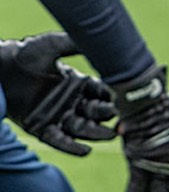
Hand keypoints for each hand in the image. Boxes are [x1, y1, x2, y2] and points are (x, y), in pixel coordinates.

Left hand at [0, 33, 115, 155]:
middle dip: (108, 116)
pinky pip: (60, 141)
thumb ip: (75, 44)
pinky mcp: (41, 128)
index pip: (103, 93)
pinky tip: (85, 150)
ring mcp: (57, 116)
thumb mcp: (51, 45)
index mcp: (79, 84)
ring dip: (97, 133)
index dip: (112, 97)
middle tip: (117, 117)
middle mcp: (72, 102)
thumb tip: (101, 42)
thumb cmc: (23, 54)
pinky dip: (72, 148)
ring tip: (109, 135)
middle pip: (97, 113)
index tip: (121, 98)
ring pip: (83, 129)